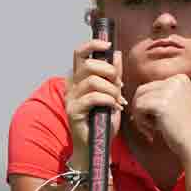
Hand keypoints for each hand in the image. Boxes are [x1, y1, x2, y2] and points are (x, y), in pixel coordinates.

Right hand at [65, 36, 124, 161]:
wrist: (98, 145)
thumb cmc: (104, 120)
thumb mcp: (113, 93)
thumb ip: (114, 75)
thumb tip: (116, 54)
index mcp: (80, 78)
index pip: (80, 53)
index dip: (93, 44)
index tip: (108, 45)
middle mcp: (72, 85)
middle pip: (88, 64)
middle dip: (109, 71)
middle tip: (119, 85)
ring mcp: (71, 98)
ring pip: (92, 81)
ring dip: (111, 89)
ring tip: (118, 100)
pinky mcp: (73, 110)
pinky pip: (92, 97)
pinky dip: (107, 100)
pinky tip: (114, 107)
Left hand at [128, 68, 190, 158]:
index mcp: (180, 78)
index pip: (151, 88)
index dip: (150, 105)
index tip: (160, 121)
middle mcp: (175, 81)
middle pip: (142, 92)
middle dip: (142, 111)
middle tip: (150, 127)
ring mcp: (168, 91)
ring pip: (138, 99)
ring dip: (140, 117)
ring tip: (151, 129)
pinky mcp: (160, 103)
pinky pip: (138, 107)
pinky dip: (140, 122)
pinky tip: (153, 131)